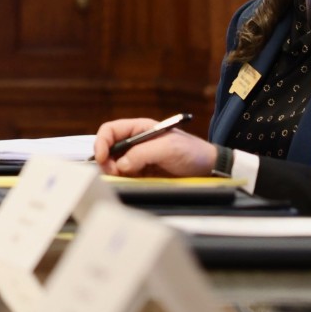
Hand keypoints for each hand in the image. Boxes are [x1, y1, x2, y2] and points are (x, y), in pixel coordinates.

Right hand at [92, 117, 217, 177]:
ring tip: (124, 178)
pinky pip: (125, 176)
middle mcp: (135, 142)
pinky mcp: (142, 173)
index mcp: (139, 129)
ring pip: (114, 164)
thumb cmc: (191, 152)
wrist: (208, 168)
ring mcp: (138, 158)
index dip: (101, 142)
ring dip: (114, 172)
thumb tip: (121, 164)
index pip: (110, 130)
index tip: (101, 157)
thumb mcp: (168, 148)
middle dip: (106, 160)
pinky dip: (123, 180)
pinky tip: (130, 182)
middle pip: (108, 148)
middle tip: (114, 173)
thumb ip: (142, 153)